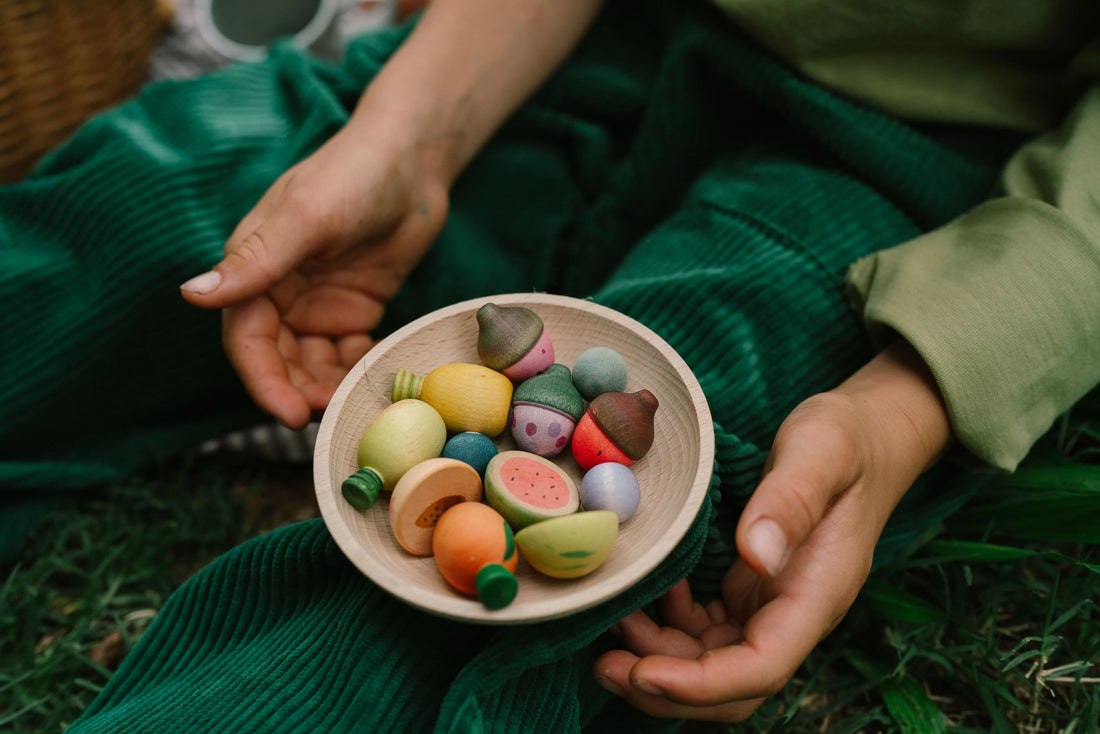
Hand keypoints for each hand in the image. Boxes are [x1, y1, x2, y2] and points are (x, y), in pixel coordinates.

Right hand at [180, 121, 448, 428]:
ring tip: (354, 404)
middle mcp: (279, 293)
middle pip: (278, 360)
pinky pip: (347, 356)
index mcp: (253, 269)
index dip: (263, 380)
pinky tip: (377, 379)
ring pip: (311, 364)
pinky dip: (356, 372)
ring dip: (327, 388)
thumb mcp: (305, 217)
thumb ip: (255, 261)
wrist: (412, 161)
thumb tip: (191, 295)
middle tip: (329, 418)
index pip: (247, 339)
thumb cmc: (353, 175)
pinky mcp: (354, 311)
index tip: (290, 414)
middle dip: (298, 392)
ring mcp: (316, 305)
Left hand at [593, 340, 950, 721]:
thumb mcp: (821, 451)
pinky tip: (645, 593)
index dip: (702, 684)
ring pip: (712, 663)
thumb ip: (792, 500)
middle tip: (605, 666)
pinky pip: (705, 631)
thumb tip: (758, 556)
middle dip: (668, 688)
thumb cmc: (848, 438)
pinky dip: (667, 626)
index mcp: (818, 593)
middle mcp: (794, 613)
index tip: (644, 671)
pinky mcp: (750, 591)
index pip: (762, 668)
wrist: (867, 434)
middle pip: (733, 687)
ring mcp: (771, 606)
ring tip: (612, 622)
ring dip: (659, 658)